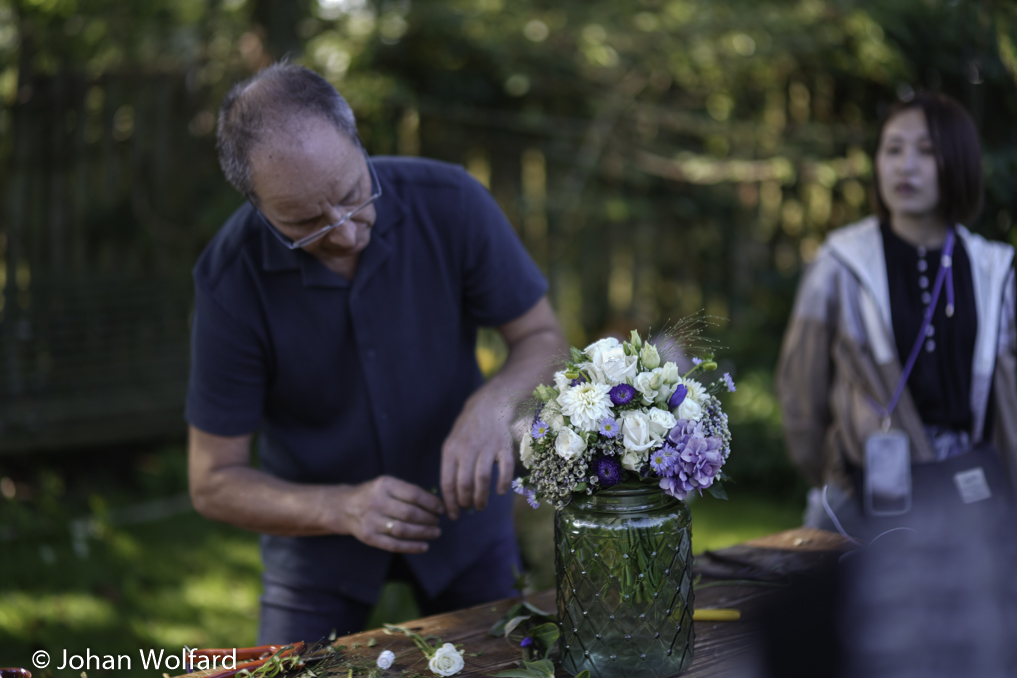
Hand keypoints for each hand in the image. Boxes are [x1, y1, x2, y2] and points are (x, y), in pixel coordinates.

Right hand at [331, 476, 444, 552]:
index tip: (441, 508)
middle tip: (438, 522)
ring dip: (424, 533)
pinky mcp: (369, 537)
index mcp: (385, 485)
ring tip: (436, 532)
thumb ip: (408, 491)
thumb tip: (436, 503)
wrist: (345, 507)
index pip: (414, 494)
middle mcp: (377, 502)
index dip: (431, 503)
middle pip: (410, 513)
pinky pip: (394, 545)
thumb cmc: (374, 494)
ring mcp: (372, 521)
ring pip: (403, 530)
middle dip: (429, 519)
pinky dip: (412, 547)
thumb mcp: (387, 484)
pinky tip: (424, 546)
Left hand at [440, 401, 513, 519]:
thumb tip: (450, 496)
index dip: (449, 503)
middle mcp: (467, 449)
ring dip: (482, 497)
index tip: (452, 515)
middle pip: (464, 484)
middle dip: (466, 502)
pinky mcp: (504, 446)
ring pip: (482, 479)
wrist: (488, 405)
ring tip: (481, 506)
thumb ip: (450, 467)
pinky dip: (503, 483)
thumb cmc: (467, 430)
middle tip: (469, 509)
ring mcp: (487, 447)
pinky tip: (500, 491)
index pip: (447, 483)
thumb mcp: (452, 444)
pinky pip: (505, 468)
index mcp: (451, 450)